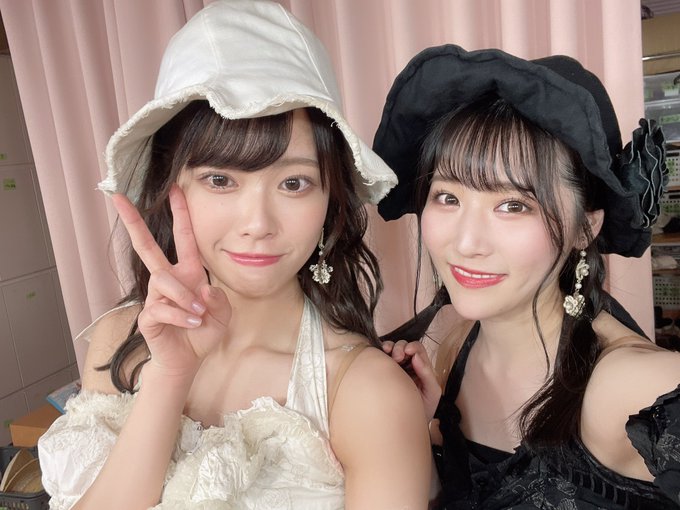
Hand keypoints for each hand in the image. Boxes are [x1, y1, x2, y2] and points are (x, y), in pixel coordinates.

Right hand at [112, 185, 230, 378]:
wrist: (188, 360)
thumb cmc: (203, 331)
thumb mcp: (222, 314)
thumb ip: (220, 299)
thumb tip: (203, 289)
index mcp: (188, 272)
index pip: (184, 238)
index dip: (180, 214)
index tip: (175, 188)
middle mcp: (168, 279)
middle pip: (146, 246)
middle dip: (133, 221)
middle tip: (119, 198)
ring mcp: (154, 296)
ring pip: (164, 282)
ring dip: (186, 300)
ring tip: (199, 316)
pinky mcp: (147, 315)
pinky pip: (163, 309)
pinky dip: (183, 318)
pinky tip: (191, 325)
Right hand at [382, 340, 441, 420]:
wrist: (408, 426)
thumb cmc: (422, 410)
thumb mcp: (431, 392)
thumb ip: (428, 374)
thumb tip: (416, 357)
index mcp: (421, 368)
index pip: (418, 350)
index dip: (413, 348)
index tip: (409, 353)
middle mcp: (408, 365)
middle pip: (404, 346)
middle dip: (401, 347)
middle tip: (398, 357)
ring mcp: (395, 368)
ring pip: (392, 348)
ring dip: (391, 347)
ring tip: (390, 355)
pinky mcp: (383, 372)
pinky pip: (381, 357)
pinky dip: (381, 351)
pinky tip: (381, 353)